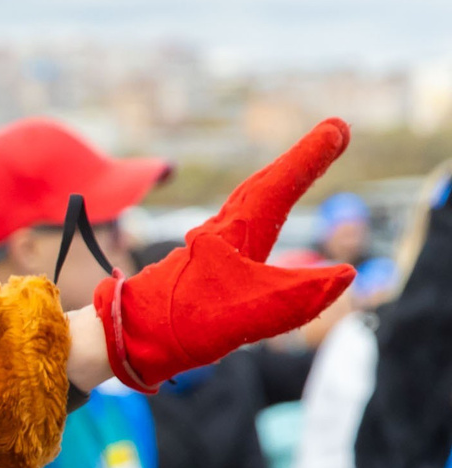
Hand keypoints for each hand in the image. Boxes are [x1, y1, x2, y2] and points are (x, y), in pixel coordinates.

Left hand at [94, 121, 355, 391]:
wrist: (121, 339)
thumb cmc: (182, 322)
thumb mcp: (249, 312)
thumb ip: (300, 296)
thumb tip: (347, 276)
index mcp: (234, 234)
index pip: (279, 186)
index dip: (309, 157)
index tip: (339, 127)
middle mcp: (219, 234)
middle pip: (263, 187)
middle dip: (298, 162)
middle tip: (333, 135)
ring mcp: (206, 251)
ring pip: (247, 205)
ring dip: (276, 183)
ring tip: (300, 168)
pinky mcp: (196, 270)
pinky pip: (237, 230)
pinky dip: (257, 212)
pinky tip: (257, 225)